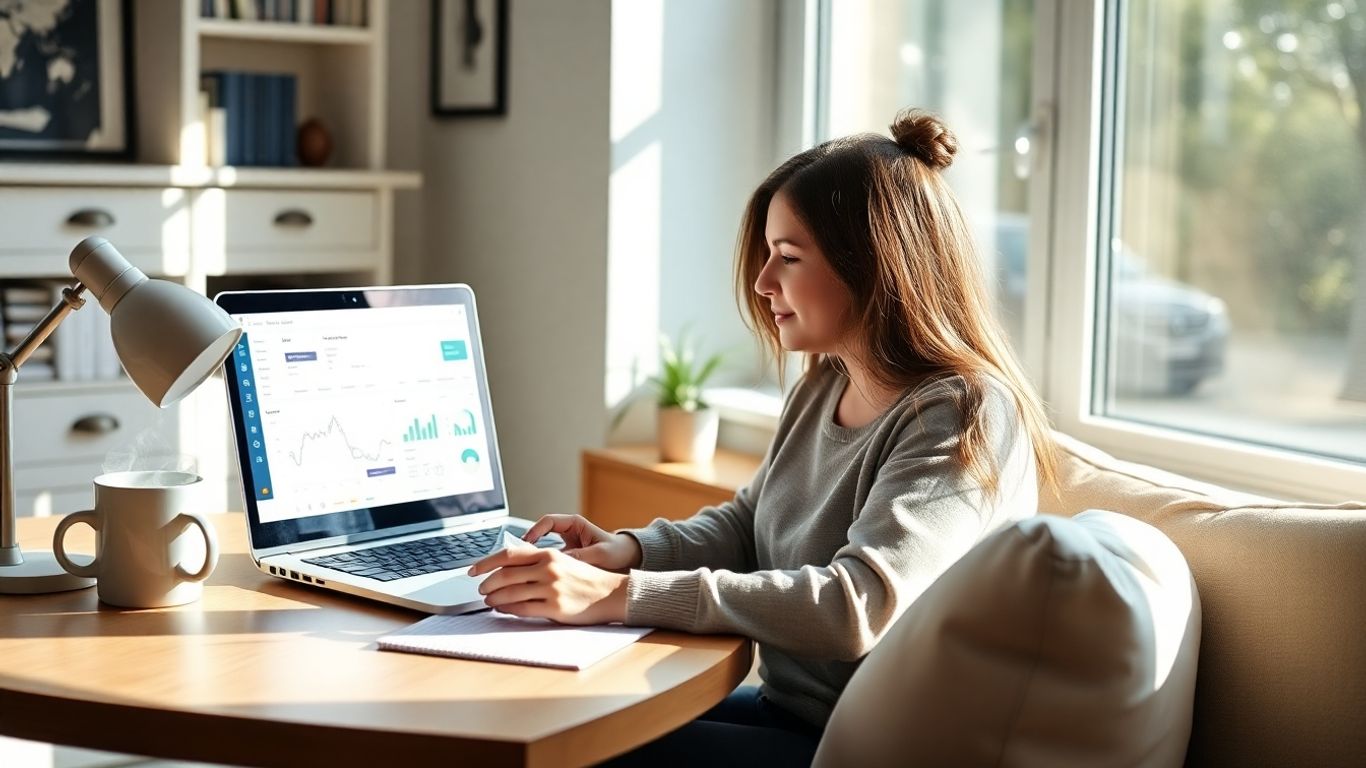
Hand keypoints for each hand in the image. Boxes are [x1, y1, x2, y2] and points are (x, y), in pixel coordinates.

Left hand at [468, 547, 627, 624]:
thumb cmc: (584, 578)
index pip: (508, 555)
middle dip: (487, 583)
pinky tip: (502, 609)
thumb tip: (507, 565)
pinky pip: (521, 609)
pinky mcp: (554, 607)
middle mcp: (548, 569)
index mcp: (548, 554)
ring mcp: (551, 588)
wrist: (610, 593)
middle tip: (481, 589)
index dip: (486, 562)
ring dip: (494, 598)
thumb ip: (537, 560)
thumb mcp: (562, 561)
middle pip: (505, 575)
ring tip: (489, 601)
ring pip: (510, 593)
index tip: (473, 570)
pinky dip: (506, 609)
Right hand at [523, 514, 642, 571]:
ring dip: (532, 556)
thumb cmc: (616, 552)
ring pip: (542, 547)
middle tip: (518, 556)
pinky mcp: (565, 558)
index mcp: (575, 524)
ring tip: (522, 567)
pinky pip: (549, 559)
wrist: (626, 560)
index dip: (535, 530)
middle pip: (540, 533)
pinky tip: (535, 575)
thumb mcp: (600, 554)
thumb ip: (581, 556)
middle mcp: (568, 532)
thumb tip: (562, 561)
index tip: (527, 541)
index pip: (548, 521)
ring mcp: (565, 544)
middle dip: (527, 544)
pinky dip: (541, 565)